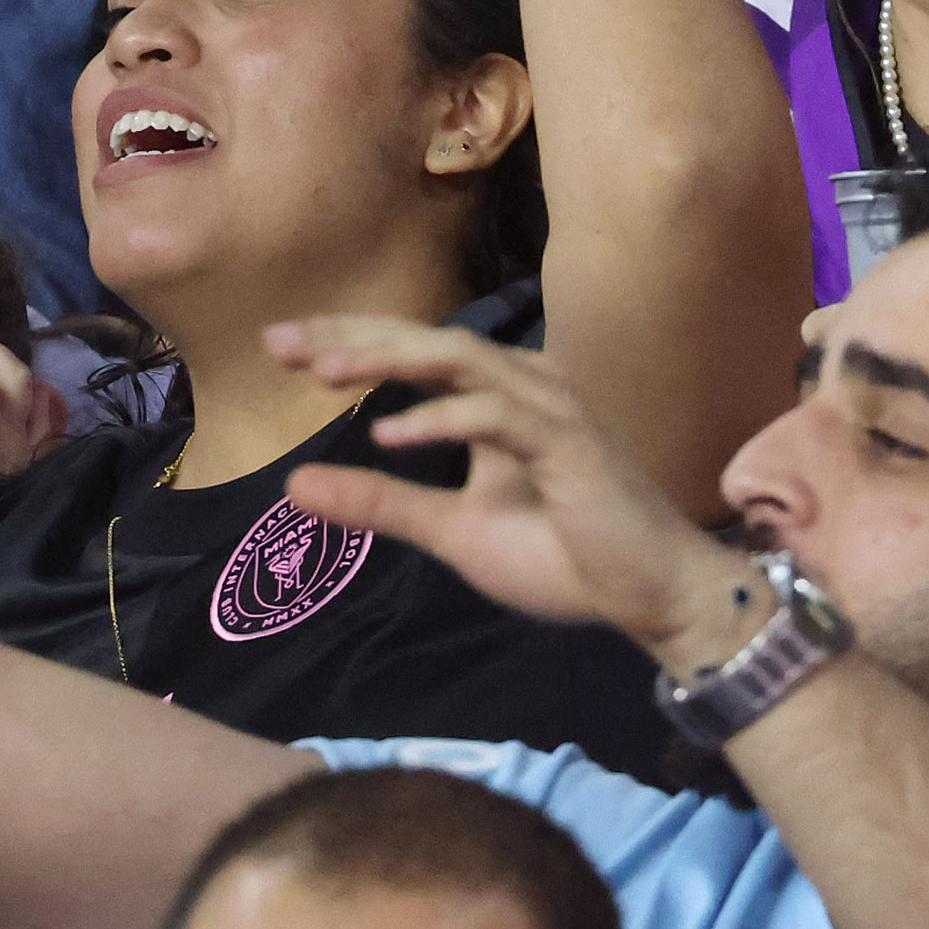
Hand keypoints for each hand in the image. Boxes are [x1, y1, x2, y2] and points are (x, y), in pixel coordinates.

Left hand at [269, 315, 717, 649]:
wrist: (648, 592)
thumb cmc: (565, 557)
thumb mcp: (453, 530)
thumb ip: (382, 503)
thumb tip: (293, 483)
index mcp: (501, 399)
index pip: (418, 351)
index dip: (351, 341)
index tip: (281, 347)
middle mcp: (527, 387)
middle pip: (431, 339)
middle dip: (354, 335)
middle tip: (280, 342)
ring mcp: (552, 410)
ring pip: (464, 360)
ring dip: (391, 361)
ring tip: (324, 372)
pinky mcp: (570, 445)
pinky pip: (499, 417)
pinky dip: (444, 418)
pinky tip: (389, 433)